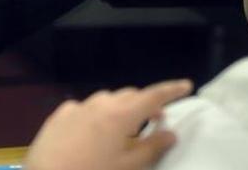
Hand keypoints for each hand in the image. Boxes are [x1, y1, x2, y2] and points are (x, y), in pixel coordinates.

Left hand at [24, 79, 193, 169]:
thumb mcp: (127, 167)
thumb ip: (152, 148)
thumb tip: (171, 133)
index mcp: (121, 115)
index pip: (154, 96)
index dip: (172, 90)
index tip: (186, 85)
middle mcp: (101, 103)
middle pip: (131, 95)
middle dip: (146, 103)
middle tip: (156, 119)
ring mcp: (78, 107)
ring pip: (107, 100)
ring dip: (121, 108)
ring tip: (125, 128)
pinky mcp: (61, 115)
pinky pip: (86, 108)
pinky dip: (97, 114)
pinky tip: (93, 132)